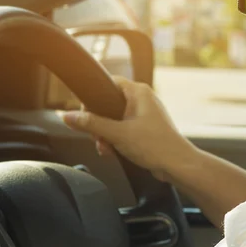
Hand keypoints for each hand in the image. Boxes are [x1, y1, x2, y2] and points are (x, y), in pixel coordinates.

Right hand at [61, 76, 192, 179]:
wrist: (177, 164)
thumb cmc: (156, 145)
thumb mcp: (117, 134)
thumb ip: (91, 124)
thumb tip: (68, 116)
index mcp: (138, 92)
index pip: (108, 83)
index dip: (93, 97)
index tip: (84, 113)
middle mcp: (142, 99)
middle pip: (108, 103)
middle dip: (98, 123)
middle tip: (96, 136)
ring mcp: (145, 114)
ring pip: (114, 119)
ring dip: (105, 134)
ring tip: (106, 147)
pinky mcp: (145, 128)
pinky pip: (123, 129)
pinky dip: (115, 139)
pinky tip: (112, 151)